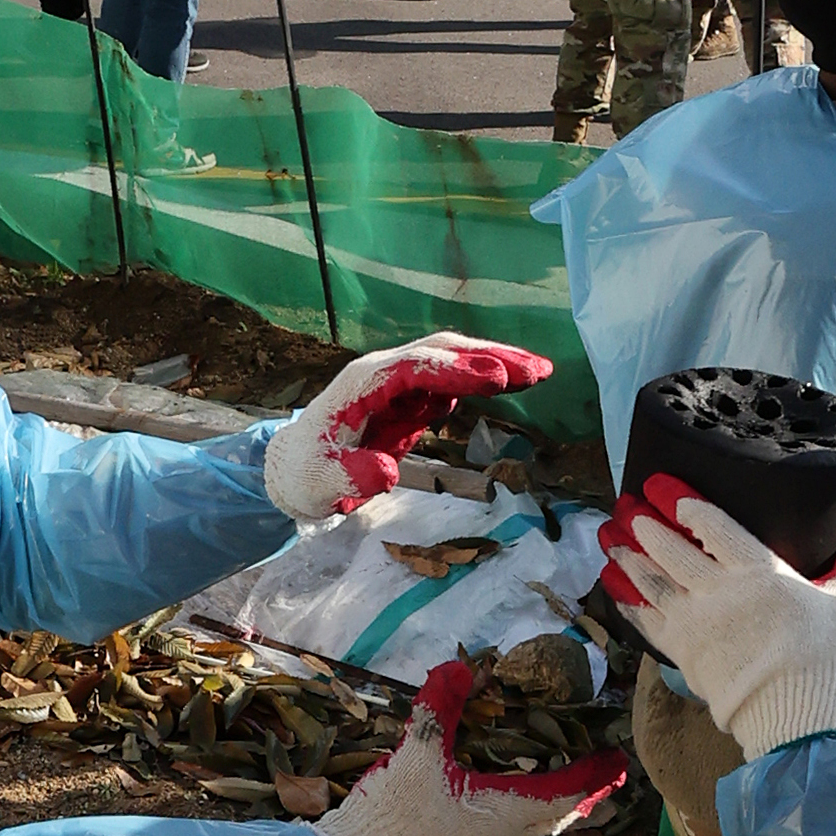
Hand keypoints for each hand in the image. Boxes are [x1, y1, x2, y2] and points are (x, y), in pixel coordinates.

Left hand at [263, 333, 553, 520]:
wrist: (295, 466)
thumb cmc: (306, 473)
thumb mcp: (320, 483)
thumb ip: (352, 476)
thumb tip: (385, 473)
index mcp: (363, 384)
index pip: (416, 367)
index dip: (457, 370)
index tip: (499, 379)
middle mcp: (384, 372)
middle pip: (442, 352)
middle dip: (491, 357)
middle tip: (540, 370)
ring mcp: (399, 382)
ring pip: (451, 361)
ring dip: (494, 363)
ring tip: (540, 373)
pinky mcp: (410, 397)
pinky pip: (451, 380)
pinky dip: (482, 379)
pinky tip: (513, 384)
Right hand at [315, 661, 629, 835]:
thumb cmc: (394, 818)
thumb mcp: (416, 755)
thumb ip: (438, 709)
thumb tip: (457, 667)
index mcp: (503, 813)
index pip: (563, 792)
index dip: (593, 775)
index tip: (618, 759)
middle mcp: (499, 835)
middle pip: (555, 815)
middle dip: (582, 794)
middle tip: (604, 773)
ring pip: (531, 826)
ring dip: (554, 805)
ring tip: (567, 785)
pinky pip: (507, 831)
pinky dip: (524, 811)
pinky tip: (507, 799)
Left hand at [598, 475, 835, 759]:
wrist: (793, 715)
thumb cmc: (824, 657)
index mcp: (757, 570)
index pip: (712, 525)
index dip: (683, 502)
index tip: (662, 486)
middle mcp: (717, 589)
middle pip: (670, 547)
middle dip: (644, 522)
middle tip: (626, 504)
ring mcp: (694, 622)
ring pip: (650, 580)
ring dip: (626, 556)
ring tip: (608, 537)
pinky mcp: (682, 652)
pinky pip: (646, 620)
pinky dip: (627, 601)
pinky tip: (614, 587)